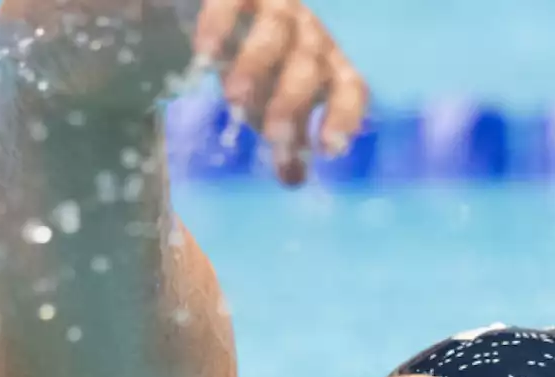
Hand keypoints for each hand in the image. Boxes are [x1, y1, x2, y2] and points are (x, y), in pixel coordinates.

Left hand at [0, 0, 367, 185]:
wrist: (105, 45)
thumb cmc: (75, 24)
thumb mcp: (49, 19)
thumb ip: (45, 16)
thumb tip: (24, 22)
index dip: (223, 19)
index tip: (196, 60)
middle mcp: (256, 0)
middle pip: (285, 24)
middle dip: (265, 72)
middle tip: (233, 109)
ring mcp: (286, 35)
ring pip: (317, 62)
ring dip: (299, 111)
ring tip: (279, 160)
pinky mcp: (303, 74)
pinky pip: (344, 88)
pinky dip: (342, 120)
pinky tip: (315, 164)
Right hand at [194, 0, 368, 184]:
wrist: (232, 7)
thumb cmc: (262, 66)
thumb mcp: (273, 104)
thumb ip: (286, 139)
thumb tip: (295, 181)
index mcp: (326, 66)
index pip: (350, 87)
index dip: (344, 117)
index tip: (328, 150)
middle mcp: (308, 36)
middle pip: (308, 66)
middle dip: (291, 102)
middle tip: (271, 136)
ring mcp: (276, 8)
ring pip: (274, 34)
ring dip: (256, 66)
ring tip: (233, 98)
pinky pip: (232, 1)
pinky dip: (219, 25)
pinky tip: (204, 54)